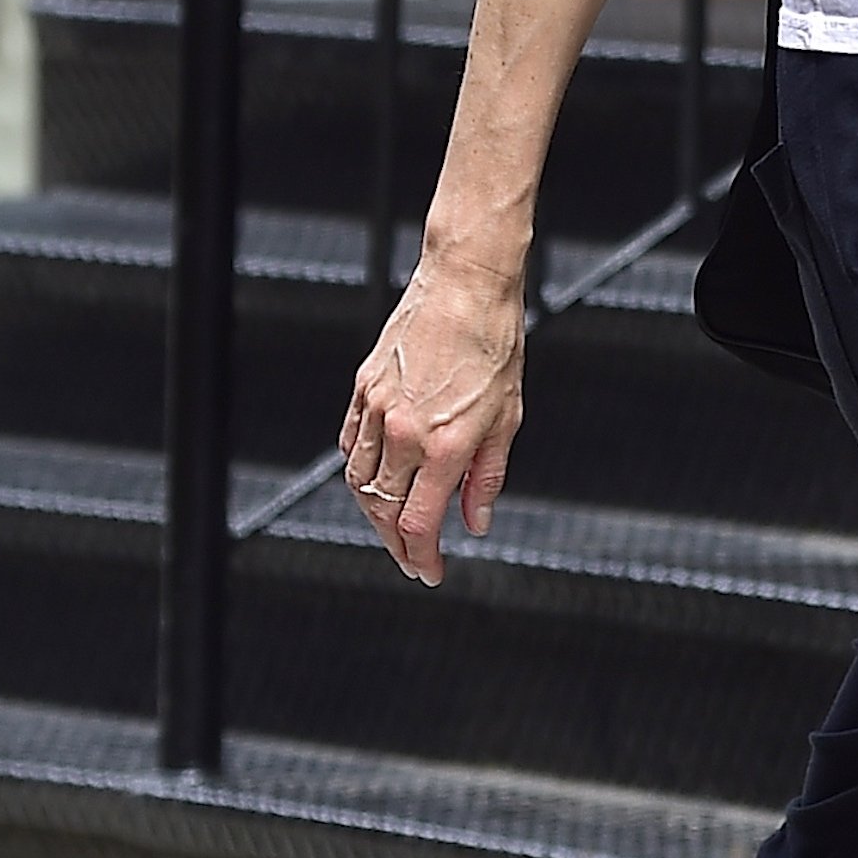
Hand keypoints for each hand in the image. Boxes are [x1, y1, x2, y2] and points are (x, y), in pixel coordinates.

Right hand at [338, 245, 527, 584]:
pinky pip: (349, 446)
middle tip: (414, 559)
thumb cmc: (495, 344)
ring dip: (374, 514)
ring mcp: (376, 409)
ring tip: (395, 527)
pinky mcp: (362, 389)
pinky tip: (375, 482)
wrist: (466, 285)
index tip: (430, 571)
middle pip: (383, 512)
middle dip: (396, 545)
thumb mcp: (508, 418)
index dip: (422, 557)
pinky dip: (359, 472)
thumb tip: (475, 521)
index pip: (419, 524)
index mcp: (445, 445)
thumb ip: (487, 477)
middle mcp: (404, 431)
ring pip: (359, 483)